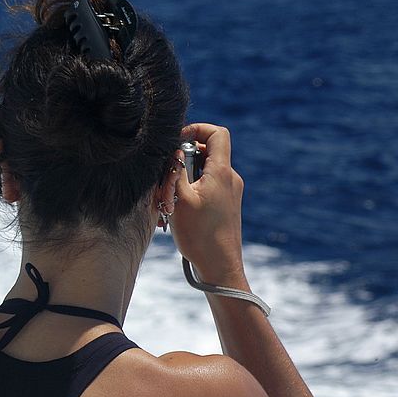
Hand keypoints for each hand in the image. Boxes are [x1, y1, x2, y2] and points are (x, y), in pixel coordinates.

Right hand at [170, 123, 247, 285]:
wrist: (220, 267)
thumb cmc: (200, 235)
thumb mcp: (179, 199)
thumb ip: (176, 170)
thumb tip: (176, 151)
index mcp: (222, 172)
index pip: (218, 133)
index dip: (197, 129)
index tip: (177, 142)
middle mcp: (230, 179)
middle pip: (207, 152)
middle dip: (184, 159)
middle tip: (167, 178)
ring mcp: (230, 192)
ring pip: (204, 171)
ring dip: (184, 178)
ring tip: (170, 200)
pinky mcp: (227, 205)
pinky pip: (207, 187)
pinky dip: (191, 191)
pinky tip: (178, 210)